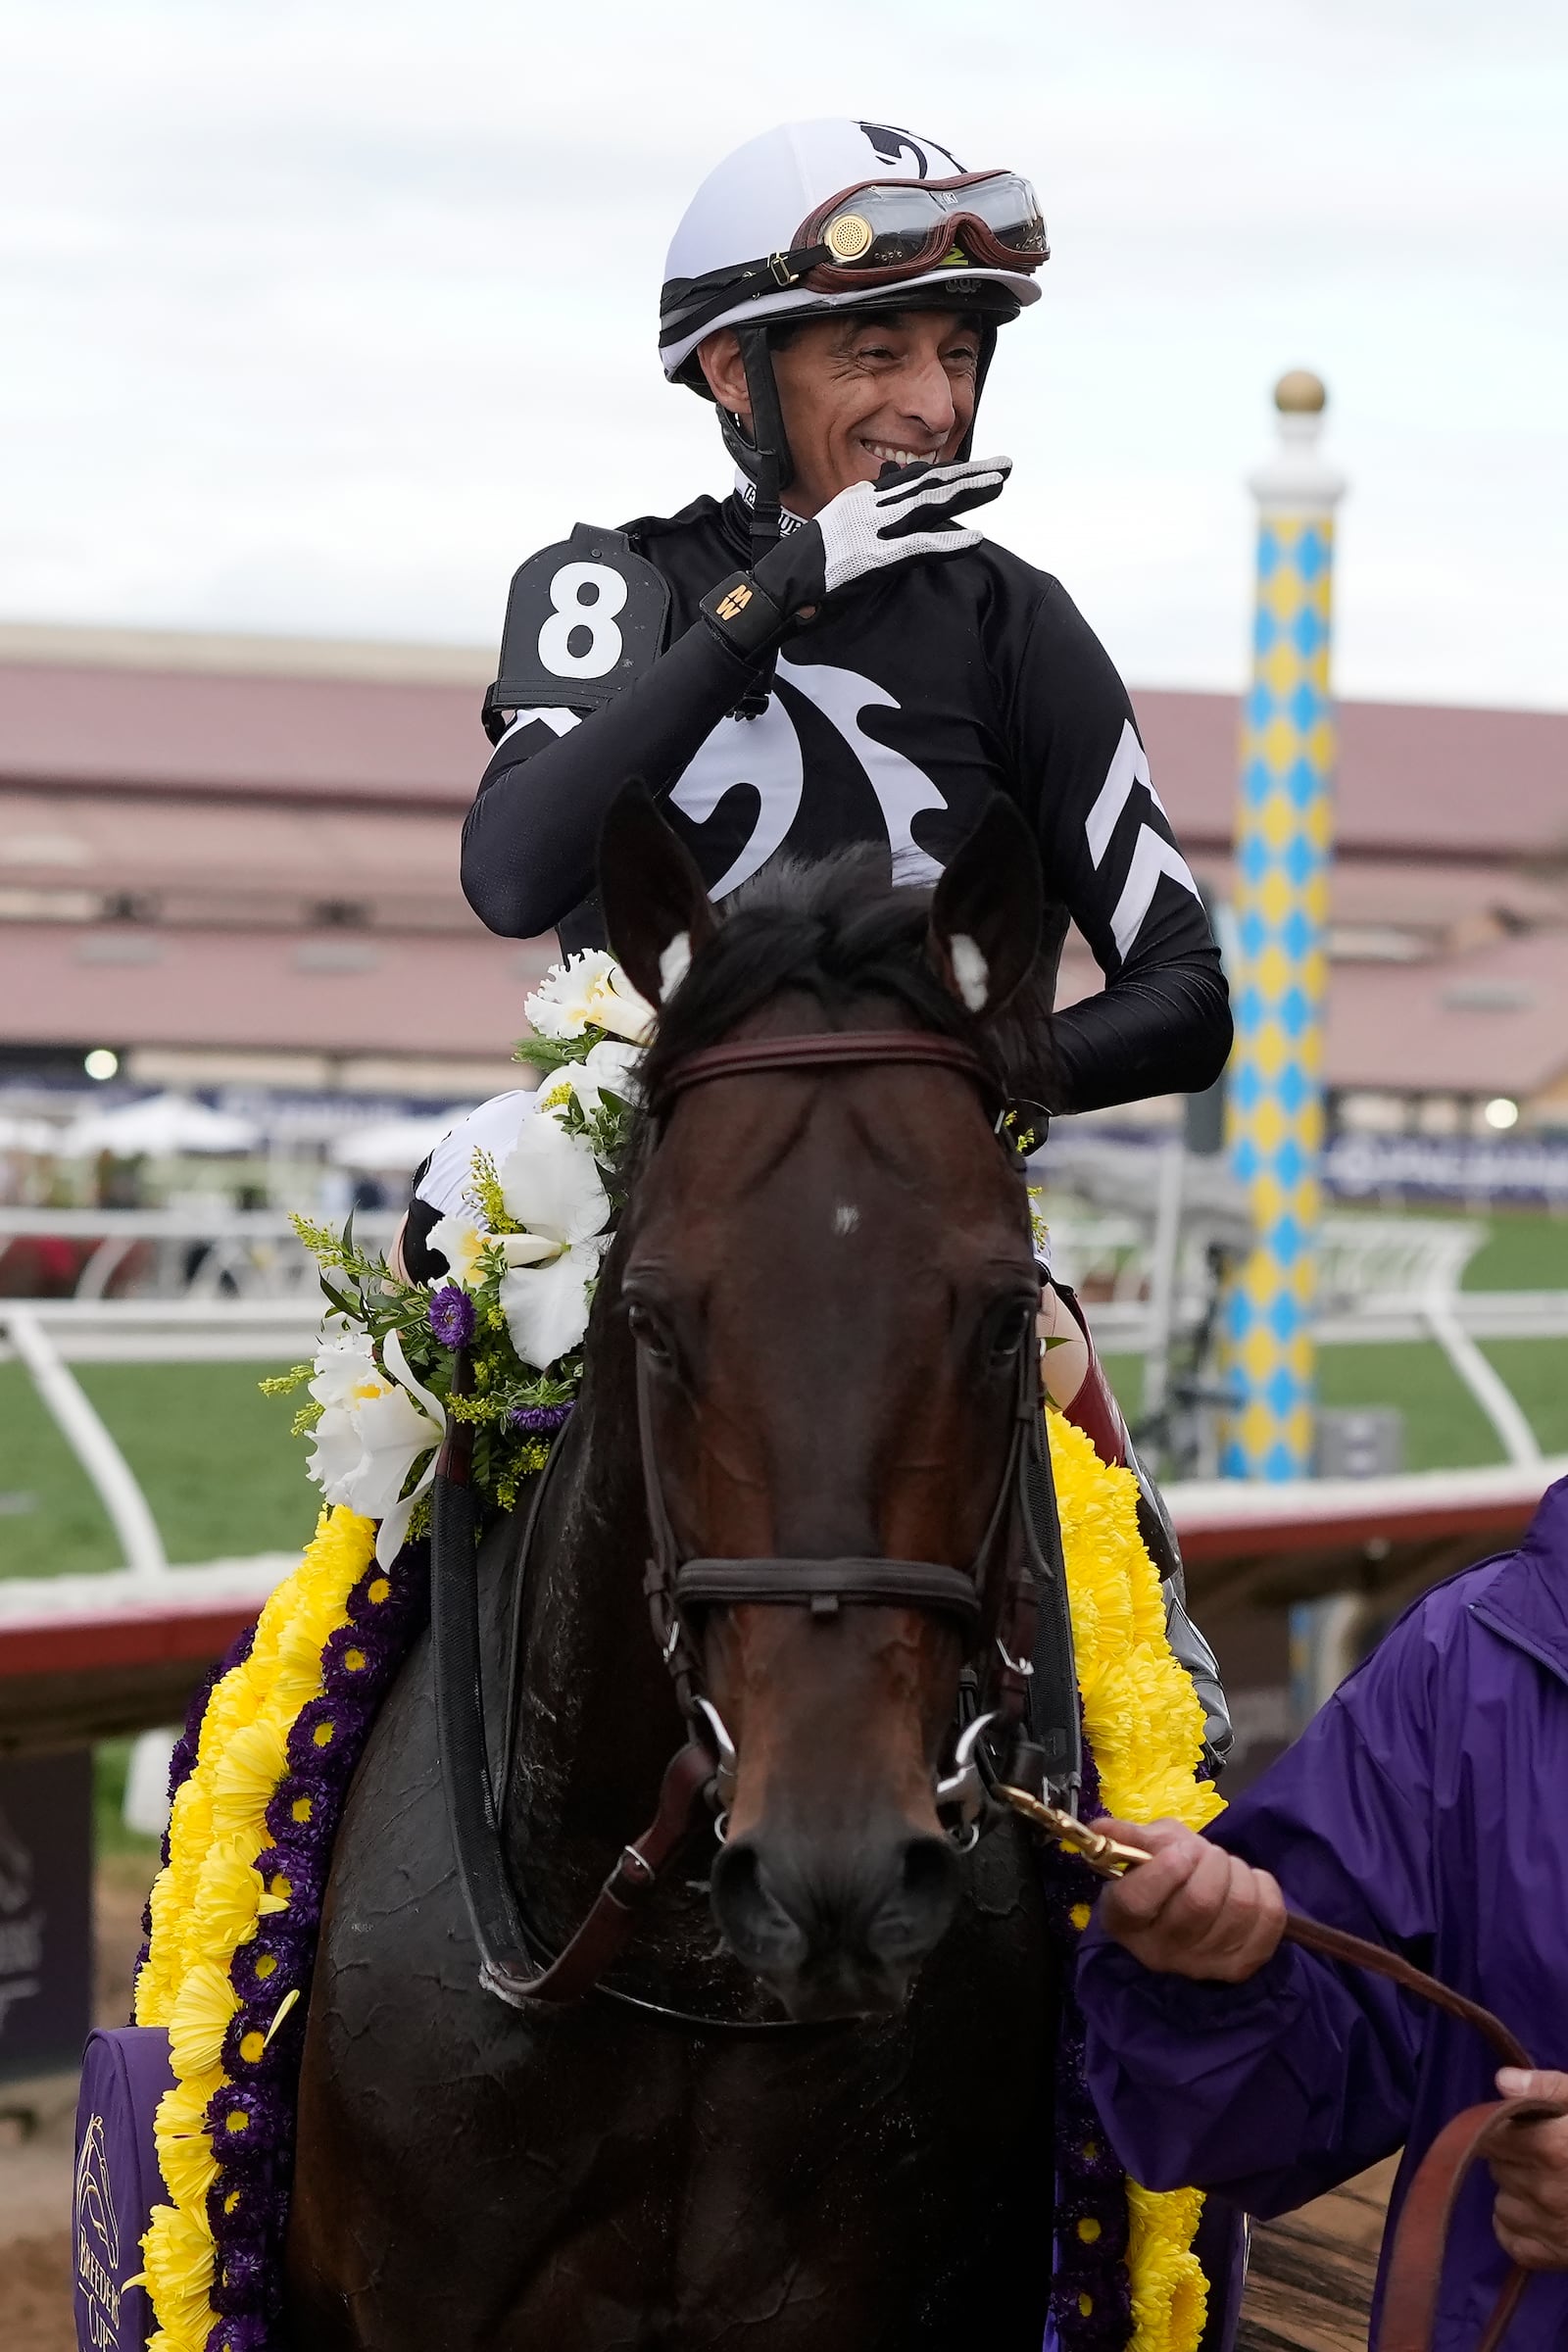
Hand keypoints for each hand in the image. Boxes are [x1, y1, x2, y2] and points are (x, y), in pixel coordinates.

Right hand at [752, 455, 1011, 613]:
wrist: (773, 592)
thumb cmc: (804, 571)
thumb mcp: (836, 533)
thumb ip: (865, 516)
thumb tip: (887, 502)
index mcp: (860, 500)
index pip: (914, 480)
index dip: (949, 472)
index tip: (979, 468)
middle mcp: (867, 508)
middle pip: (928, 483)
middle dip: (969, 473)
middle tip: (1006, 465)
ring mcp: (869, 531)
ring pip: (928, 504)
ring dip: (968, 493)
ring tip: (1001, 485)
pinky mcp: (871, 560)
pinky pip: (917, 548)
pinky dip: (948, 543)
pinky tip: (976, 539)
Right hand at [1093, 1817, 1286, 1983]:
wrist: (1192, 1910)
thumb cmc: (1162, 1876)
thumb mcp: (1143, 1849)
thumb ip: (1126, 1836)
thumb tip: (1100, 1829)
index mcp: (1124, 1920)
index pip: (1138, 1901)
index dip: (1165, 1870)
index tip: (1182, 1850)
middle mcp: (1158, 1952)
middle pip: (1199, 1901)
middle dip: (1211, 1861)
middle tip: (1206, 1852)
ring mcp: (1202, 1965)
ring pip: (1238, 1906)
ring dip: (1238, 1871)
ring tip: (1226, 1867)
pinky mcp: (1240, 1966)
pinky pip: (1269, 1918)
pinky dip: (1264, 1887)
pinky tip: (1249, 1883)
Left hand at [1490, 2071, 1567, 2268]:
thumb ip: (1547, 2088)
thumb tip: (1502, 2081)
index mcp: (1552, 2150)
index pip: (1490, 2135)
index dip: (1501, 2128)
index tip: (1520, 2128)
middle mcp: (1545, 2192)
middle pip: (1497, 2168)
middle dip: (1513, 2159)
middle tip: (1544, 2157)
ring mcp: (1549, 2230)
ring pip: (1502, 2203)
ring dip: (1517, 2194)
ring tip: (1549, 2186)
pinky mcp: (1554, 2258)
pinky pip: (1510, 2238)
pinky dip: (1519, 2228)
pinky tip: (1542, 2215)